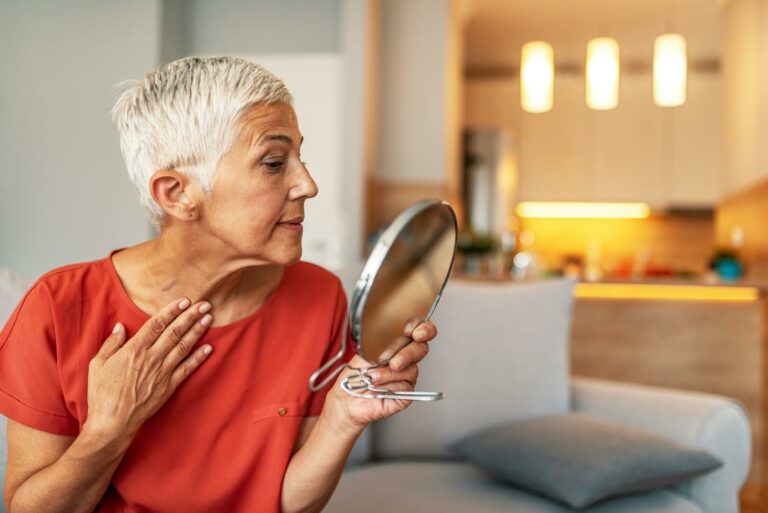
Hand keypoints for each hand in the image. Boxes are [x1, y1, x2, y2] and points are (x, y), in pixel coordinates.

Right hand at [84, 298, 213, 441]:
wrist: (112, 422)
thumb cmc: (101, 393)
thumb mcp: (97, 364)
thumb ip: (111, 344)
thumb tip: (120, 327)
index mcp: (134, 350)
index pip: (157, 324)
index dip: (172, 310)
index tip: (184, 300)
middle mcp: (152, 358)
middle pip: (175, 331)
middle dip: (190, 316)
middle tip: (204, 304)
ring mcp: (163, 372)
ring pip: (184, 346)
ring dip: (197, 331)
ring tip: (208, 318)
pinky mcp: (169, 386)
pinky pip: (188, 368)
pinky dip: (199, 357)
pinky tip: (209, 348)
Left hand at [323, 317, 437, 432]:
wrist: (348, 397)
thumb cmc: (355, 374)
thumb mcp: (365, 350)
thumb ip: (384, 341)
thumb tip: (395, 337)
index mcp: (398, 343)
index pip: (419, 329)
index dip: (421, 328)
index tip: (410, 331)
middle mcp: (406, 358)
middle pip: (421, 348)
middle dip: (407, 353)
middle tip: (392, 361)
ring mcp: (408, 376)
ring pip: (412, 369)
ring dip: (389, 374)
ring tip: (374, 377)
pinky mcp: (407, 393)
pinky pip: (405, 386)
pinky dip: (389, 386)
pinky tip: (379, 387)